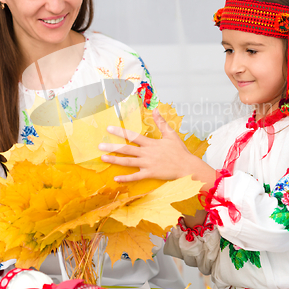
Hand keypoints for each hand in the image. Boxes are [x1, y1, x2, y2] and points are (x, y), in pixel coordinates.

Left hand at [99, 109, 215, 187]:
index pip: (133, 136)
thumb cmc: (180, 151)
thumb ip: (161, 122)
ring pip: (128, 162)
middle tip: (100, 145)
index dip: (120, 132)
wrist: (188, 166)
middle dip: (112, 147)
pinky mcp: (150, 174)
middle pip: (127, 149)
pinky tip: (116, 179)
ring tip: (103, 158)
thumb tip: (156, 109)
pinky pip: (135, 177)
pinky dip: (126, 178)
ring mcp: (148, 164)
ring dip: (115, 160)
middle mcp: (147, 153)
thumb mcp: (171, 134)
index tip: (109, 129)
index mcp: (151, 143)